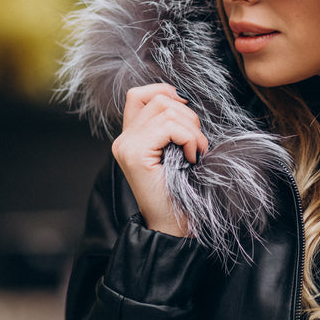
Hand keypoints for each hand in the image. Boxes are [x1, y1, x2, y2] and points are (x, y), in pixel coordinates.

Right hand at [111, 83, 208, 236]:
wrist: (173, 226)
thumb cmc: (181, 191)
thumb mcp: (175, 150)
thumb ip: (170, 125)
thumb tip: (183, 97)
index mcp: (130, 137)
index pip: (140, 94)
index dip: (167, 93)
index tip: (187, 117)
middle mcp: (123, 140)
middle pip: (159, 98)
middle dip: (188, 116)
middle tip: (197, 144)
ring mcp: (126, 146)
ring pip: (166, 110)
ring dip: (192, 129)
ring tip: (196, 152)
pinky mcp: (135, 154)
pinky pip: (170, 127)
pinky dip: (189, 138)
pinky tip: (192, 158)